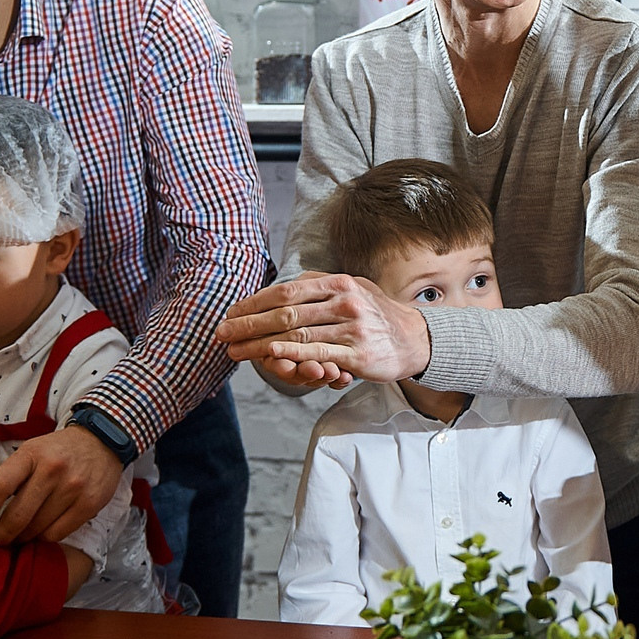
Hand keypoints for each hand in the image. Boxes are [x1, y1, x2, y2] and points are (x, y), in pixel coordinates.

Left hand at [0, 424, 122, 544]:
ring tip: (23, 530)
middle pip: (17, 516)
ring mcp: (73, 488)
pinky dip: (45, 536)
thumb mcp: (25, 457)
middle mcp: (52, 470)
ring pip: (36, 529)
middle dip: (1, 534)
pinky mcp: (89, 504)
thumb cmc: (57, 451)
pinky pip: (57, 534)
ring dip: (24, 536)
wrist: (102, 441)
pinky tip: (44, 527)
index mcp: (30, 455)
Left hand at [219, 272, 430, 386]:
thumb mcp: (353, 289)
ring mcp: (351, 327)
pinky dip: (290, 353)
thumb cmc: (377, 315)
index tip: (231, 313)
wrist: (416, 339)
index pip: (286, 290)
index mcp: (339, 283)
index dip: (254, 302)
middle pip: (285, 312)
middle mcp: (344, 301)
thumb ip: (321, 286)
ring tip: (234, 350)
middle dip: (247, 324)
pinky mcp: (357, 353)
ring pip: (295, 334)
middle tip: (221, 332)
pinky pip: (317, 352)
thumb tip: (285, 286)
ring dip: (258, 344)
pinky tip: (269, 354)